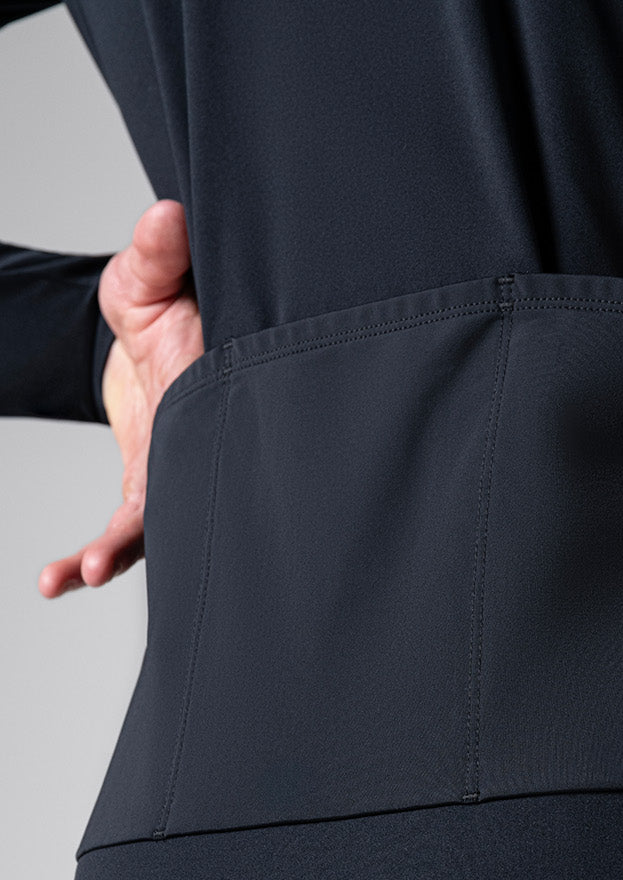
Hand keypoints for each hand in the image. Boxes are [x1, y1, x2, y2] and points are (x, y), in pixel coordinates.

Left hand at [37, 198, 202, 595]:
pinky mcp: (146, 493)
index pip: (231, 432)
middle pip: (200, 498)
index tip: (194, 483)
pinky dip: (91, 560)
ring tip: (83, 571)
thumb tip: (165, 217)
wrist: (158, 336)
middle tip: (116, 555)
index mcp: (216, 402)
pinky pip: (123, 536)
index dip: (222, 464)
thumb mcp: (154, 280)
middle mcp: (201, 449)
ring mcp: (175, 478)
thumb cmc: (174, 309)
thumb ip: (160, 256)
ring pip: (157, 530)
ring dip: (117, 553)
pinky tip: (54, 582)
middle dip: (165, 528)